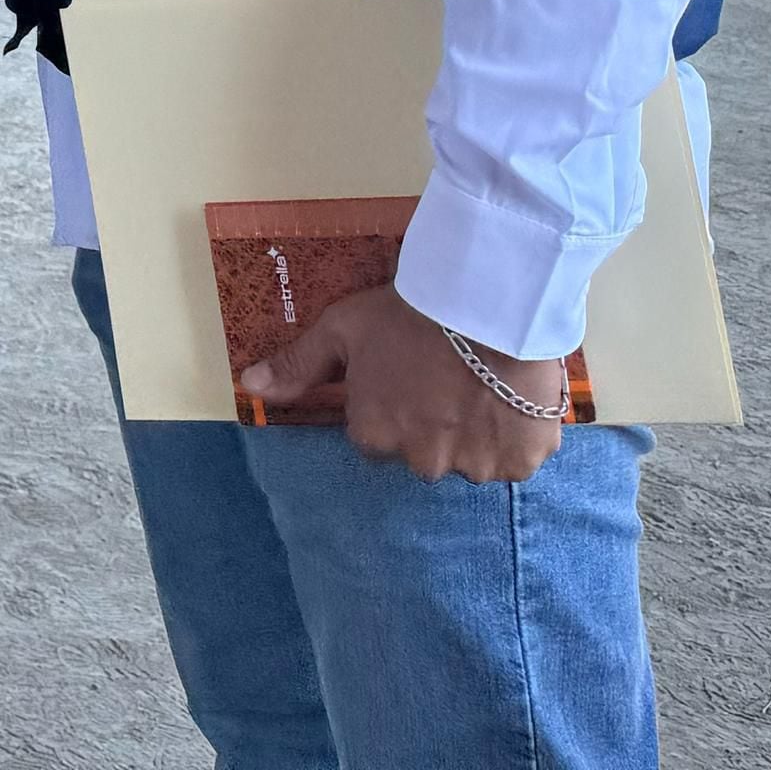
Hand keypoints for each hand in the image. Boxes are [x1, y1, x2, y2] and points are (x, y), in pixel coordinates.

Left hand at [242, 284, 565, 483]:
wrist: (485, 302)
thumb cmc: (406, 312)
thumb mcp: (342, 330)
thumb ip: (298, 365)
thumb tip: (248, 387)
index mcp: (374, 437)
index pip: (376, 436)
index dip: (393, 405)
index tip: (409, 376)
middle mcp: (421, 463)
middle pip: (424, 452)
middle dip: (433, 424)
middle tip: (448, 378)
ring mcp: (474, 467)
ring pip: (473, 459)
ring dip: (477, 433)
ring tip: (484, 385)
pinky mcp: (521, 462)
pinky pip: (517, 459)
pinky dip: (518, 437)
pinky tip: (513, 398)